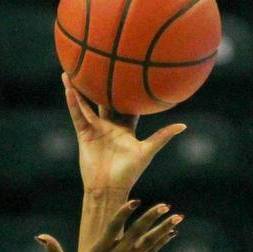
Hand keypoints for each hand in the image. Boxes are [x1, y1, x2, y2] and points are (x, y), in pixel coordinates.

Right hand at [37, 198, 180, 251]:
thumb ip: (53, 251)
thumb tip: (40, 236)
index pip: (114, 229)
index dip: (125, 214)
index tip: (136, 201)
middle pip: (137, 234)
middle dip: (151, 218)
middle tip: (166, 205)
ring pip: (148, 243)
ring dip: (163, 229)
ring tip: (179, 216)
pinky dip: (161, 242)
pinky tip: (172, 232)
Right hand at [63, 77, 186, 213]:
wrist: (109, 188)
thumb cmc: (129, 173)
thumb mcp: (147, 151)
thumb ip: (162, 136)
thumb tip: (183, 125)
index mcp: (125, 128)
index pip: (127, 105)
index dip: (129, 90)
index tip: (131, 72)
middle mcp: (109, 125)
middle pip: (104, 100)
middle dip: (102, 84)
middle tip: (101, 63)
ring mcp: (95, 129)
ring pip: (86, 104)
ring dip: (80, 89)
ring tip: (73, 70)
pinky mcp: (84, 134)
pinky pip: (78, 115)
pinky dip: (74, 103)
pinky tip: (69, 88)